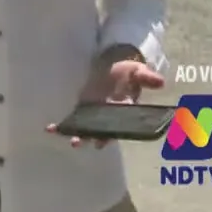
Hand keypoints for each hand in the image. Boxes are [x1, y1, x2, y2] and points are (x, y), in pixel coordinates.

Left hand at [45, 54, 164, 148]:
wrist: (114, 68)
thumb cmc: (128, 72)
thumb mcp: (138, 71)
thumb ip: (147, 77)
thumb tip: (160, 81)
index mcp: (125, 111)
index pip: (118, 127)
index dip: (110, 134)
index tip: (101, 141)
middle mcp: (109, 118)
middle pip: (100, 132)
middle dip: (89, 138)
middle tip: (77, 142)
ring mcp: (95, 115)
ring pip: (86, 129)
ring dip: (76, 135)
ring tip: (65, 140)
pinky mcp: (83, 110)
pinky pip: (73, 120)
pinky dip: (62, 126)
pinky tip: (51, 129)